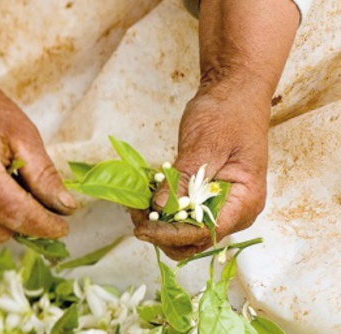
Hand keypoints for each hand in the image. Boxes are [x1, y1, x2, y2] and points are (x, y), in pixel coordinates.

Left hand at [132, 91, 268, 259]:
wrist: (234, 93)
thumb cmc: (227, 114)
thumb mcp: (205, 144)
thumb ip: (185, 177)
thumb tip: (160, 207)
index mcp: (245, 200)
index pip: (205, 232)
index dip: (172, 234)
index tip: (143, 228)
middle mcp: (236, 211)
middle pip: (196, 241)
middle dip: (163, 234)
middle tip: (135, 217)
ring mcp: (221, 206)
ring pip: (187, 232)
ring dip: (160, 226)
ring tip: (136, 209)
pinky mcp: (206, 198)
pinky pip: (184, 215)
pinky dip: (163, 213)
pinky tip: (144, 201)